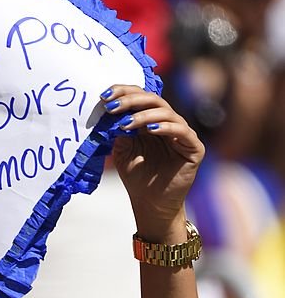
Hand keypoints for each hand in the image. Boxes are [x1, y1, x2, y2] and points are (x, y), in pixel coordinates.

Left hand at [102, 86, 204, 239]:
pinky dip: (165, 127)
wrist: (151, 204)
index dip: (124, 92)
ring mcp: (182, 133)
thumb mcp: (123, 150)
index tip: (104, 96)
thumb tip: (111, 109)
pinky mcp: (193, 147)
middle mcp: (168, 122)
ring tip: (126, 124)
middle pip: (153, 99)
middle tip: (113, 106)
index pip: (140, 97)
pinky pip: (181, 130)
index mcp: (151, 120)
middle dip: (131, 100)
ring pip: (166, 112)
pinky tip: (150, 130)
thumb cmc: (138, 178)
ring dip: (144, 115)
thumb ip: (120, 130)